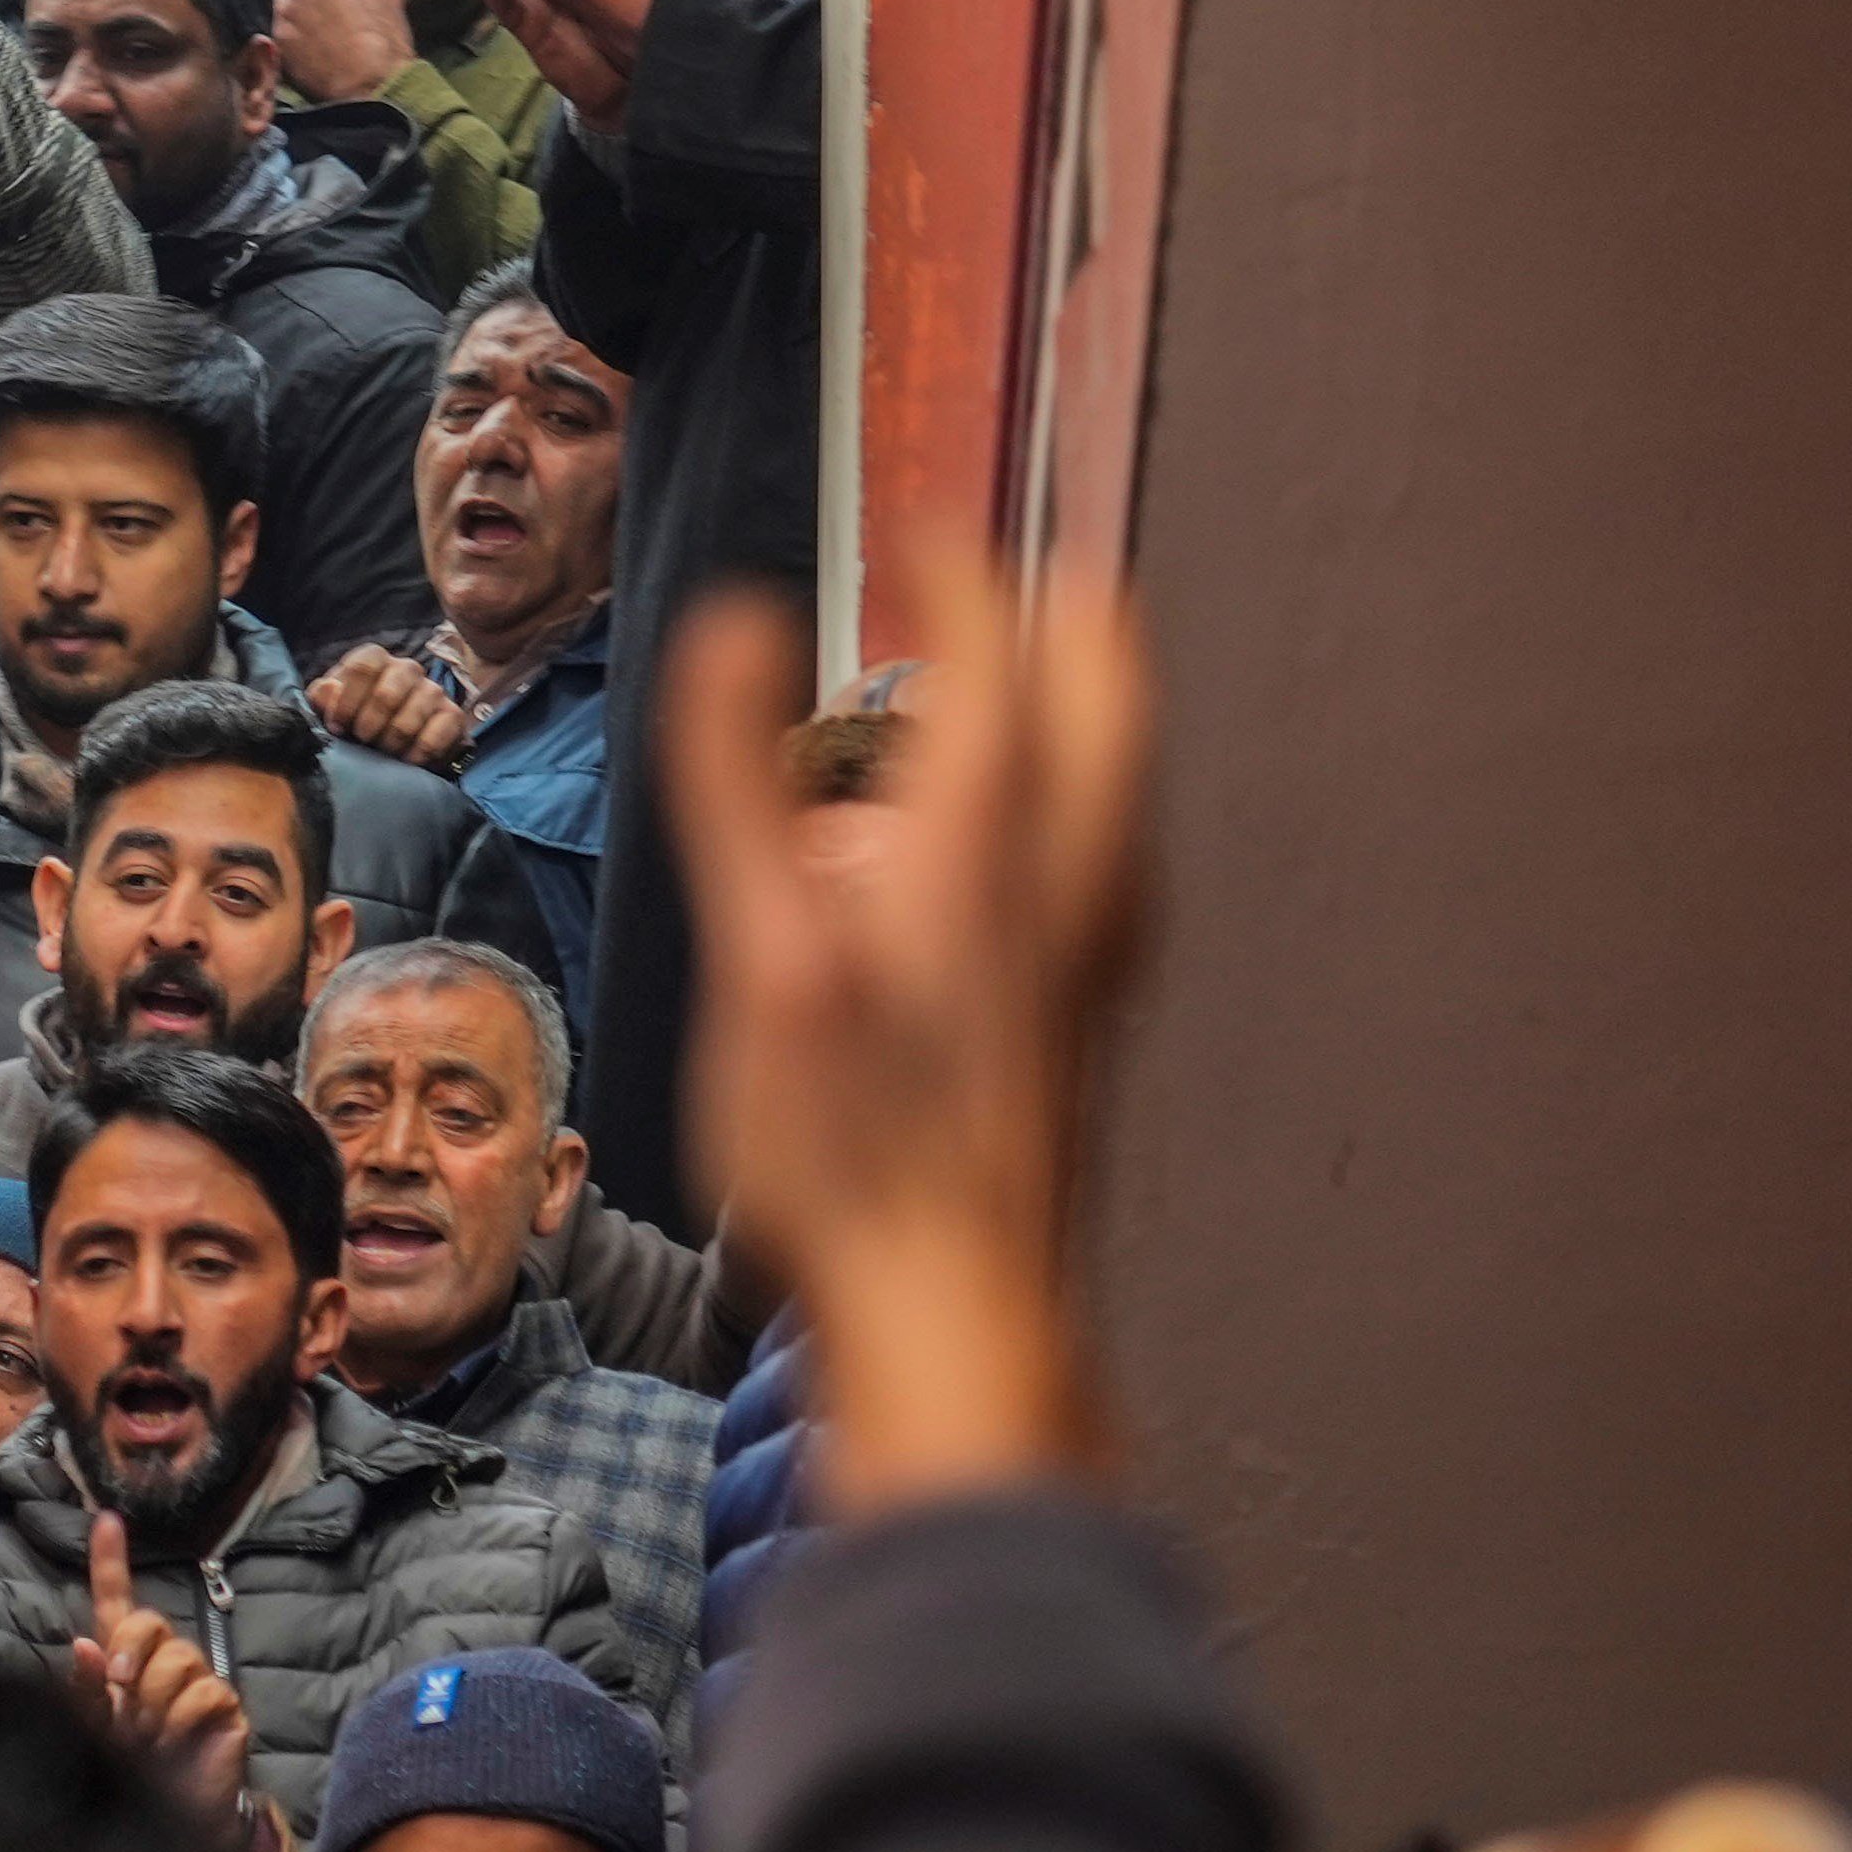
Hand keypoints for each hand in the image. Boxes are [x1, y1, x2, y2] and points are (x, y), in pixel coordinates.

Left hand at [72, 1508, 245, 1805]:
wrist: (171, 1819)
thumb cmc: (131, 1771)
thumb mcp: (96, 1731)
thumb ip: (87, 1691)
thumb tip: (84, 1645)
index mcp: (124, 1658)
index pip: (116, 1601)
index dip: (111, 1560)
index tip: (107, 1520)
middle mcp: (162, 1660)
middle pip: (148, 1621)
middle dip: (130, 1651)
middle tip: (121, 1692)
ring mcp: (197, 1679)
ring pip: (176, 1658)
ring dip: (152, 1702)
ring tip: (147, 1738)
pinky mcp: (224, 1704)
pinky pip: (203, 1692)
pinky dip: (179, 1720)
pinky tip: (173, 1744)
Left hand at [268, 0, 412, 107]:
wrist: (369, 86)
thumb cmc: (384, 42)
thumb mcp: (391, 3)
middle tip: (319, 1)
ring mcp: (286, 11)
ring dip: (290, 4)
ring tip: (310, 23)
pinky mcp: (278, 38)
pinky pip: (275, 25)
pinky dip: (286, 30)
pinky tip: (304, 43)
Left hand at [306, 642, 477, 764]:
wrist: (388, 745)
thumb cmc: (354, 720)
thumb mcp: (329, 709)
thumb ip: (322, 699)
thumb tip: (329, 689)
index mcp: (375, 659)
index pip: (362, 666)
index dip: (347, 700)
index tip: (338, 727)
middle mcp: (407, 668)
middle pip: (386, 694)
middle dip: (369, 726)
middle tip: (362, 742)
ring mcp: (433, 690)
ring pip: (411, 718)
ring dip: (392, 743)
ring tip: (383, 753)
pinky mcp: (452, 716)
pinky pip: (437, 736)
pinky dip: (419, 754)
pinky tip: (408, 761)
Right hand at [642, 540, 1154, 1517]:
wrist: (957, 1322)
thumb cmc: (855, 1159)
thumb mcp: (765, 959)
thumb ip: (742, 785)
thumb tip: (735, 624)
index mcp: (987, 844)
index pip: (1001, 653)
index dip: (961, 572)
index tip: (925, 529)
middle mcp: (1062, 885)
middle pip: (1108, 699)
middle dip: (1069, 615)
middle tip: (1025, 568)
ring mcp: (1086, 957)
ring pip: (1115, 784)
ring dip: (1078, 710)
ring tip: (1025, 684)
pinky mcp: (1079, 1023)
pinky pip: (1098, 862)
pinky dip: (1066, 803)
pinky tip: (1011, 860)